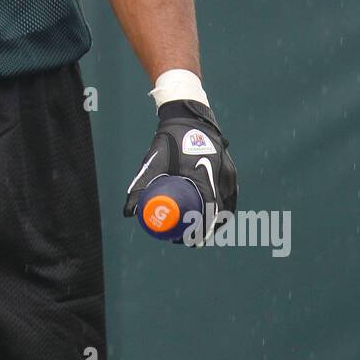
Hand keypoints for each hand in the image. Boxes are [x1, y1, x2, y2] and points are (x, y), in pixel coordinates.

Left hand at [123, 99, 237, 237]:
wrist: (188, 117)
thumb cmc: (169, 140)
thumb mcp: (153, 161)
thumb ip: (140, 185)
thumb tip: (128, 213)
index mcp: (205, 175)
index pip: (209, 210)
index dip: (202, 230)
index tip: (190, 242)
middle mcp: (221, 176)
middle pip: (219, 213)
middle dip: (207, 230)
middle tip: (190, 241)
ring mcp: (228, 173)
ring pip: (228, 206)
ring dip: (216, 222)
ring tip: (201, 234)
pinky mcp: (230, 171)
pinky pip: (230, 196)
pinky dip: (223, 210)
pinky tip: (213, 218)